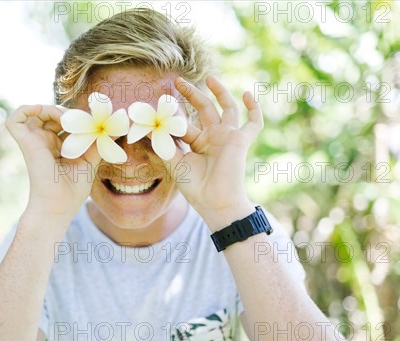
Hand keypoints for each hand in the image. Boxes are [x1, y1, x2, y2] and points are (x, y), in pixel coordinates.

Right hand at [5, 105, 100, 219]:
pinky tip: (46, 114)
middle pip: (54, 114)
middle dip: (70, 114)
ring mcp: (34, 141)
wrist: (58, 206)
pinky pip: (15, 118)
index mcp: (58, 147)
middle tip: (85, 123)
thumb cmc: (72, 191)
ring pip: (37, 112)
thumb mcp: (90, 161)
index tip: (95, 124)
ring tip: (69, 121)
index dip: (79, 119)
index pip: (66, 122)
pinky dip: (27, 109)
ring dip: (54, 109)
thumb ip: (97, 143)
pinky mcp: (25, 142)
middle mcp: (44, 142)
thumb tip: (111, 128)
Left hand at [170, 76, 263, 226]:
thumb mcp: (175, 163)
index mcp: (198, 143)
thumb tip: (146, 129)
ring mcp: (228, 137)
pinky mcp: (240, 140)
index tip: (159, 102)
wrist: (215, 202)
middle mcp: (213, 137)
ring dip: (220, 92)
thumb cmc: (196, 187)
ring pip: (227, 108)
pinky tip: (247, 94)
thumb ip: (163, 145)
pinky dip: (254, 109)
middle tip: (177, 81)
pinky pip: (253, 123)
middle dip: (192, 94)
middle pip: (204, 109)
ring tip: (209, 77)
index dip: (173, 113)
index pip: (186, 122)